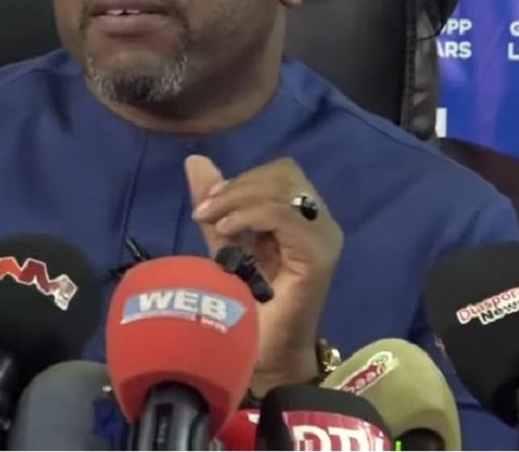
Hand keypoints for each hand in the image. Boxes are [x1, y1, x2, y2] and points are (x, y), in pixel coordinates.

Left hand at [186, 155, 342, 392]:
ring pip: (283, 189)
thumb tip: (195, 161)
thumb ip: (216, 206)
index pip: (280, 173)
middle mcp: (321, 224)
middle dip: (238, 186)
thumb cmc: (249, 306)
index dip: (242, 179)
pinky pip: (284, 216)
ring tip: (213, 221)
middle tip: (207, 210)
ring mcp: (323, 240)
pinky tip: (228, 230)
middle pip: (283, 174)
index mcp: (304, 218)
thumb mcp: (226, 245)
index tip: (208, 201)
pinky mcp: (317, 258)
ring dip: (239, 198)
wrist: (262, 358)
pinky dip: (249, 215)